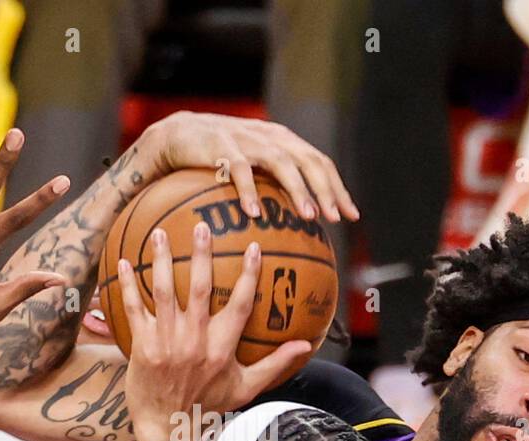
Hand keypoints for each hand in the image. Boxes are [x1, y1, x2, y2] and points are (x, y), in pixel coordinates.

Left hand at [116, 222, 311, 440]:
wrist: (169, 428)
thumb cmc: (208, 406)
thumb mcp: (246, 387)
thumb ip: (275, 363)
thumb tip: (306, 346)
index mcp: (223, 347)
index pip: (241, 304)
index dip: (249, 274)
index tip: (254, 246)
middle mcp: (196, 340)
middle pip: (201, 288)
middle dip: (202, 254)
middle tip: (201, 226)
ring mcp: (167, 342)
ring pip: (164, 291)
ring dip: (163, 260)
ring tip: (160, 234)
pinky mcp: (143, 346)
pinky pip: (133, 309)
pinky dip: (128, 285)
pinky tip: (124, 263)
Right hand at [139, 112, 358, 222]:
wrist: (177, 134)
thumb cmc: (218, 157)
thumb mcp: (253, 163)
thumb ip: (275, 181)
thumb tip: (302, 218)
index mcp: (282, 141)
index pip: (319, 162)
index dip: (338, 188)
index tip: (351, 216)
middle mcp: (270, 137)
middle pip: (308, 161)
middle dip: (326, 190)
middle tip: (337, 219)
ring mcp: (246, 140)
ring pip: (281, 163)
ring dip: (298, 190)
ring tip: (309, 217)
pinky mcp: (220, 146)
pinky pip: (239, 170)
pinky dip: (249, 190)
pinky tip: (254, 213)